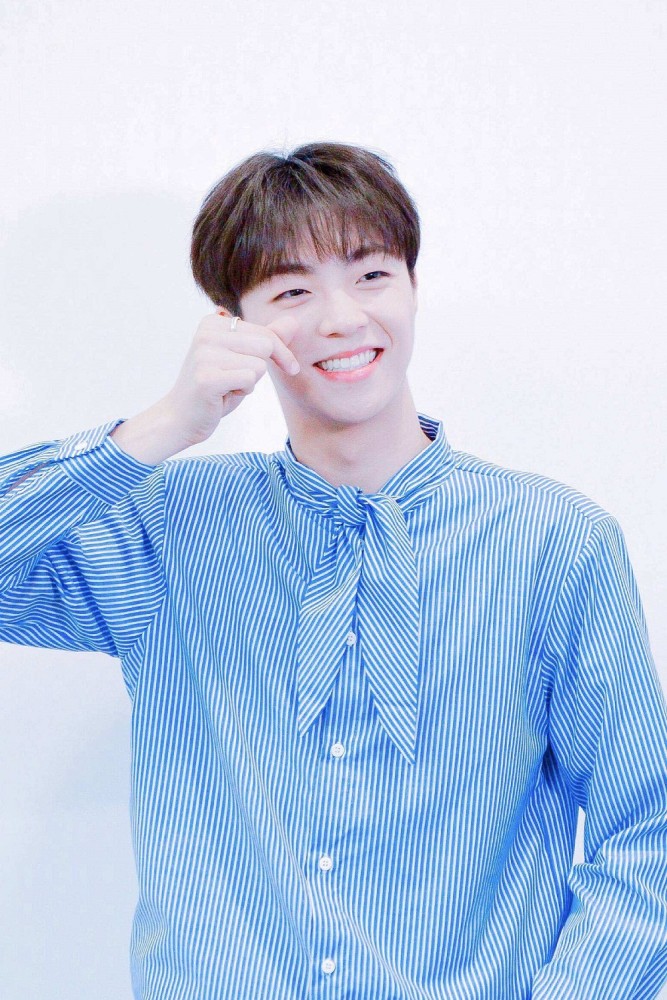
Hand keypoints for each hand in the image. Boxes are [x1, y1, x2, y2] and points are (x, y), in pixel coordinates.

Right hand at [161, 311, 299, 447]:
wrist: (181, 417)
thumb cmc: (216, 388)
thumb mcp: (243, 359)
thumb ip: (266, 339)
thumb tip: (294, 321)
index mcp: (213, 323)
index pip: (265, 332)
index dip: (282, 352)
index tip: (290, 366)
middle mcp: (207, 333)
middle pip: (266, 345)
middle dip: (263, 368)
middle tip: (239, 379)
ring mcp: (204, 354)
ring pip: (259, 365)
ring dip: (250, 382)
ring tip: (227, 386)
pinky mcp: (207, 377)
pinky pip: (249, 379)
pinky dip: (244, 391)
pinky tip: (223, 394)